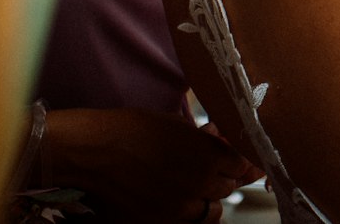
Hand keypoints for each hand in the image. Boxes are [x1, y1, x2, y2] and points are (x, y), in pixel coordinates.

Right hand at [45, 107, 257, 222]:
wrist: (96, 152)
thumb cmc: (135, 129)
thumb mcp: (179, 126)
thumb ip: (207, 140)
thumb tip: (222, 144)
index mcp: (208, 156)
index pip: (243, 165)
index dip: (241, 159)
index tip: (239, 157)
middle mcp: (199, 185)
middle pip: (228, 188)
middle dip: (224, 177)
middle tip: (212, 166)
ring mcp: (179, 209)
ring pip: (211, 211)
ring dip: (208, 198)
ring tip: (195, 185)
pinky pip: (187, 222)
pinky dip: (188, 213)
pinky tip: (177, 198)